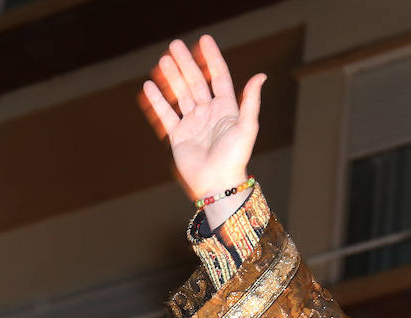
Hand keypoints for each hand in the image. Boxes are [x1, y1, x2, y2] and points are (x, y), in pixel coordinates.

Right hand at [141, 35, 264, 204]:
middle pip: (195, 82)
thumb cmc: (235, 158)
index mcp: (226, 109)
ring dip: (171, 77)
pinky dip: (158, 101)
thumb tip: (261, 76)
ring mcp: (192, 124)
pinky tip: (150, 86)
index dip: (211, 58)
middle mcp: (209, 113)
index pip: (218, 77)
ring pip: (180, 95)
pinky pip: (166, 115)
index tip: (203, 40)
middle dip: (185, 63)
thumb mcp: (247, 127)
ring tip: (162, 60)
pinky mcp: (178, 136)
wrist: (217, 185)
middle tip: (174, 45)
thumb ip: (251, 101)